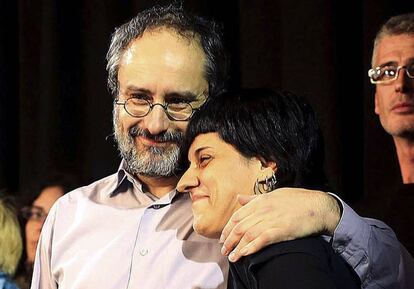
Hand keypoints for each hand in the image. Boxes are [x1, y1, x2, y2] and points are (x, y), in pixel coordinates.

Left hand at [219, 188, 340, 261]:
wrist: (318, 206)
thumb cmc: (298, 200)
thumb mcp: (274, 194)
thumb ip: (255, 198)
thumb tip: (239, 198)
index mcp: (260, 201)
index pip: (237, 216)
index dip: (227, 228)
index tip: (223, 238)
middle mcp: (263, 209)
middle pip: (239, 226)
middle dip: (229, 240)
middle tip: (223, 250)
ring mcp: (272, 220)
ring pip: (247, 234)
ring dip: (237, 247)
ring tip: (231, 257)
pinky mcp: (281, 230)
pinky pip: (261, 240)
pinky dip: (250, 248)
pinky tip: (243, 254)